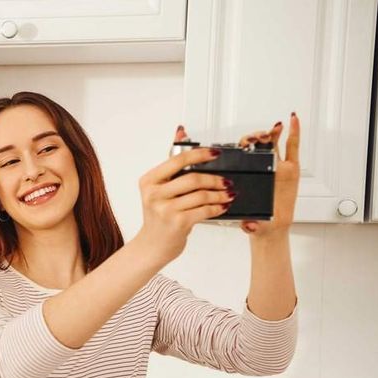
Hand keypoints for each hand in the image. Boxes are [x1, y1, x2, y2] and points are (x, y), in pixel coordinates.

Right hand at [134, 129, 231, 264]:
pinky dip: (217, 207)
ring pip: (201, 195)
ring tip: (228, 194)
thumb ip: (172, 164)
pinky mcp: (177, 223)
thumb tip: (181, 132)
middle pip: (192, 179)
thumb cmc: (158, 216)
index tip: (215, 153)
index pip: (177, 161)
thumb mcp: (160, 189)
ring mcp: (165, 209)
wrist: (152, 245)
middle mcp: (154, 194)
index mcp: (149, 181)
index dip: (199, 155)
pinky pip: (204, 210)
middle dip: (214, 179)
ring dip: (219, 194)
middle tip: (226, 181)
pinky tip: (222, 206)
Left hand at [236, 114, 300, 235]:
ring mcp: (277, 167)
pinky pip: (294, 147)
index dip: (242, 144)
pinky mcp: (292, 168)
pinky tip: (292, 120)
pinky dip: (294, 132)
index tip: (244, 141)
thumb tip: (248, 226)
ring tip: (273, 128)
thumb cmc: (256, 221)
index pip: (243, 156)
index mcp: (249, 177)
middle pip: (256, 147)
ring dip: (271, 132)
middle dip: (255, 137)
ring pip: (272, 144)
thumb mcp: (248, 222)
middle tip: (257, 138)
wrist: (270, 227)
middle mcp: (261, 169)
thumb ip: (248, 225)